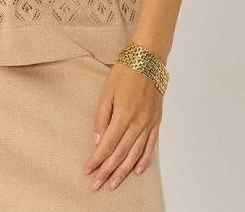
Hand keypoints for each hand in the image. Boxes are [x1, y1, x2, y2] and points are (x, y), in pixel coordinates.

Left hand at [82, 62, 162, 191]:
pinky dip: (144, 160)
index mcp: (124, 114)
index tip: (88, 171)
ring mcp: (149, 123)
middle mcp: (138, 122)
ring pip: (135, 154)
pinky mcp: (157, 121)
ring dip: (124, 171)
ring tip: (114, 183)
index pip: (107, 144)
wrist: (148, 59)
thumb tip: (97, 140)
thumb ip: (101, 117)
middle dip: (107, 171)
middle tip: (96, 185)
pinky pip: (151, 145)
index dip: (97, 160)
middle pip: (121, 153)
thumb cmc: (125, 71)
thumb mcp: (107, 91)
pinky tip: (137, 170)